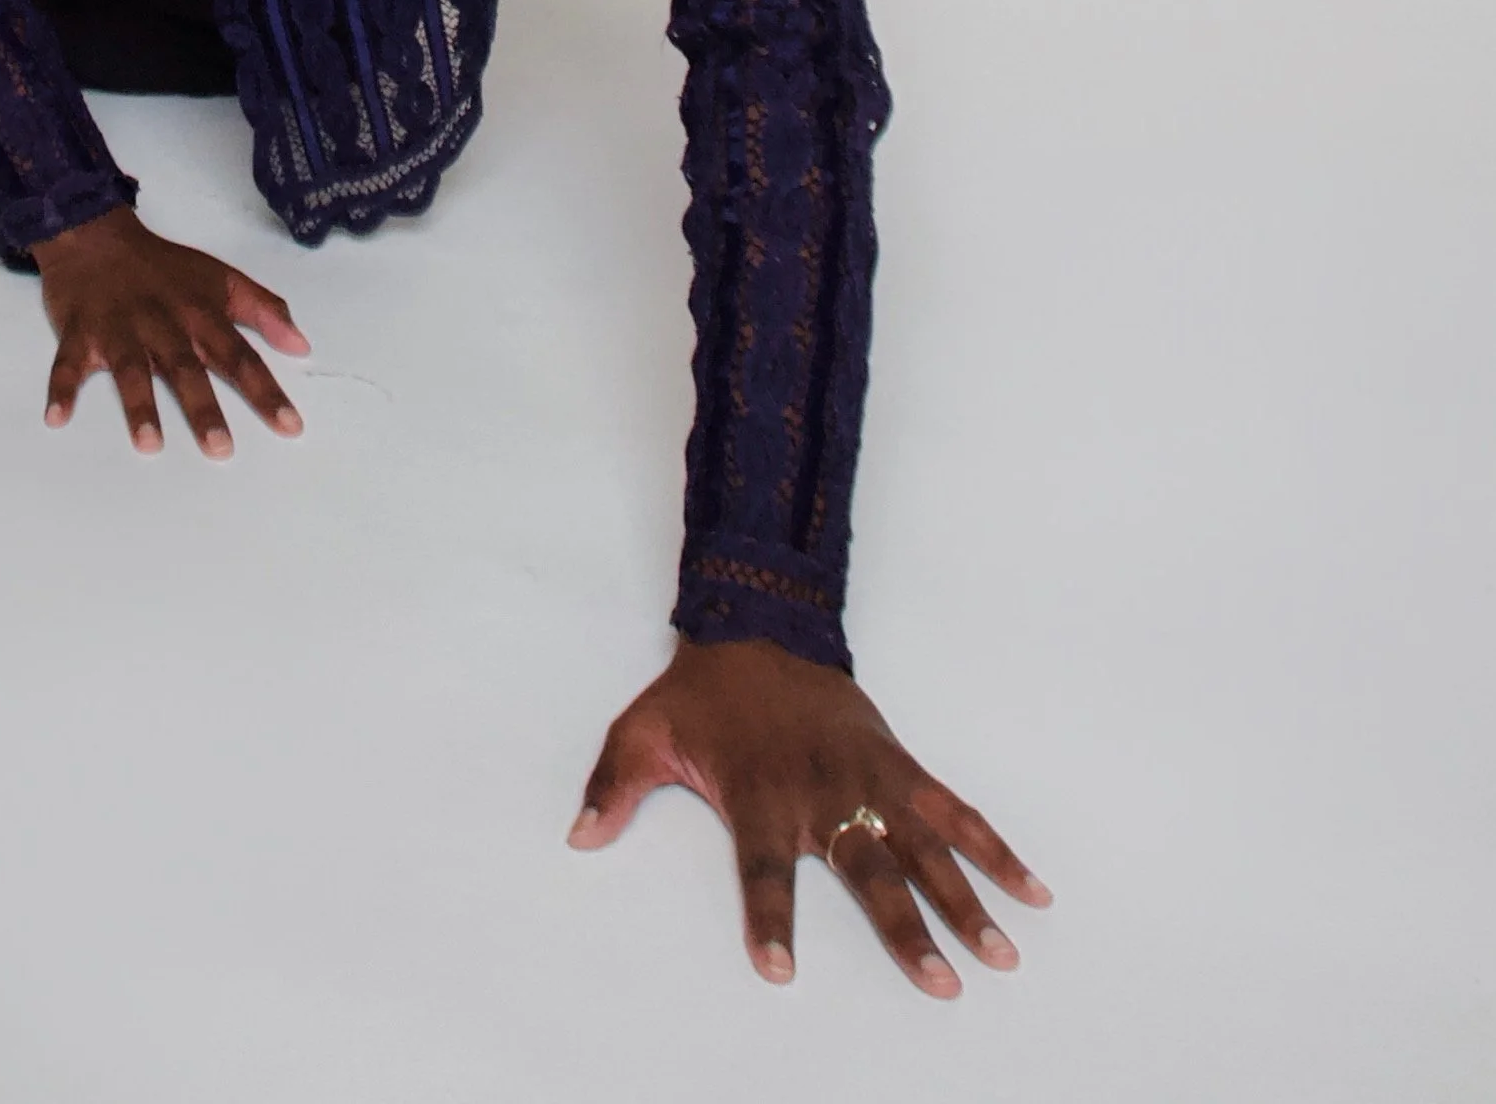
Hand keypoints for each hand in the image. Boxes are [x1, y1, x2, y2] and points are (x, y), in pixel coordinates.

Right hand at [33, 206, 309, 457]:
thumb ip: (264, 308)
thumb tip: (302, 345)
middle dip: (203, 408)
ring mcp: (118, 329)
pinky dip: (60, 388)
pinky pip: (68, 363)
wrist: (96, 234)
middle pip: (186, 368)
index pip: (239, 354)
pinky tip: (57, 417)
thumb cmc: (163, 266)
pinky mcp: (79, 333)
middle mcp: (162, 323)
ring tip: (150, 444)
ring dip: (139, 405)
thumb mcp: (221, 278)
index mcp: (199, 313)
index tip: (290, 426)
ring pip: (130, 369)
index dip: (265, 390)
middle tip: (221, 448)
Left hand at [569, 637, 1049, 996]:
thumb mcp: (642, 732)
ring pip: (925, 848)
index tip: (777, 970)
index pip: (763, 868)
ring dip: (967, 901)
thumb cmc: (700, 694)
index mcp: (760, 795)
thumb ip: (611, 786)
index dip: (769, 917)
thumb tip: (577, 837)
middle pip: (868, 872)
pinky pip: (955, 809)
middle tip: (941, 984)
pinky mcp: (899, 765)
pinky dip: (995, 847)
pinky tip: (1032, 887)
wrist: (757, 625)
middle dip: (906, 930)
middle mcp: (821, 794)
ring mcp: (868, 780)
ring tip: (1001, 956)